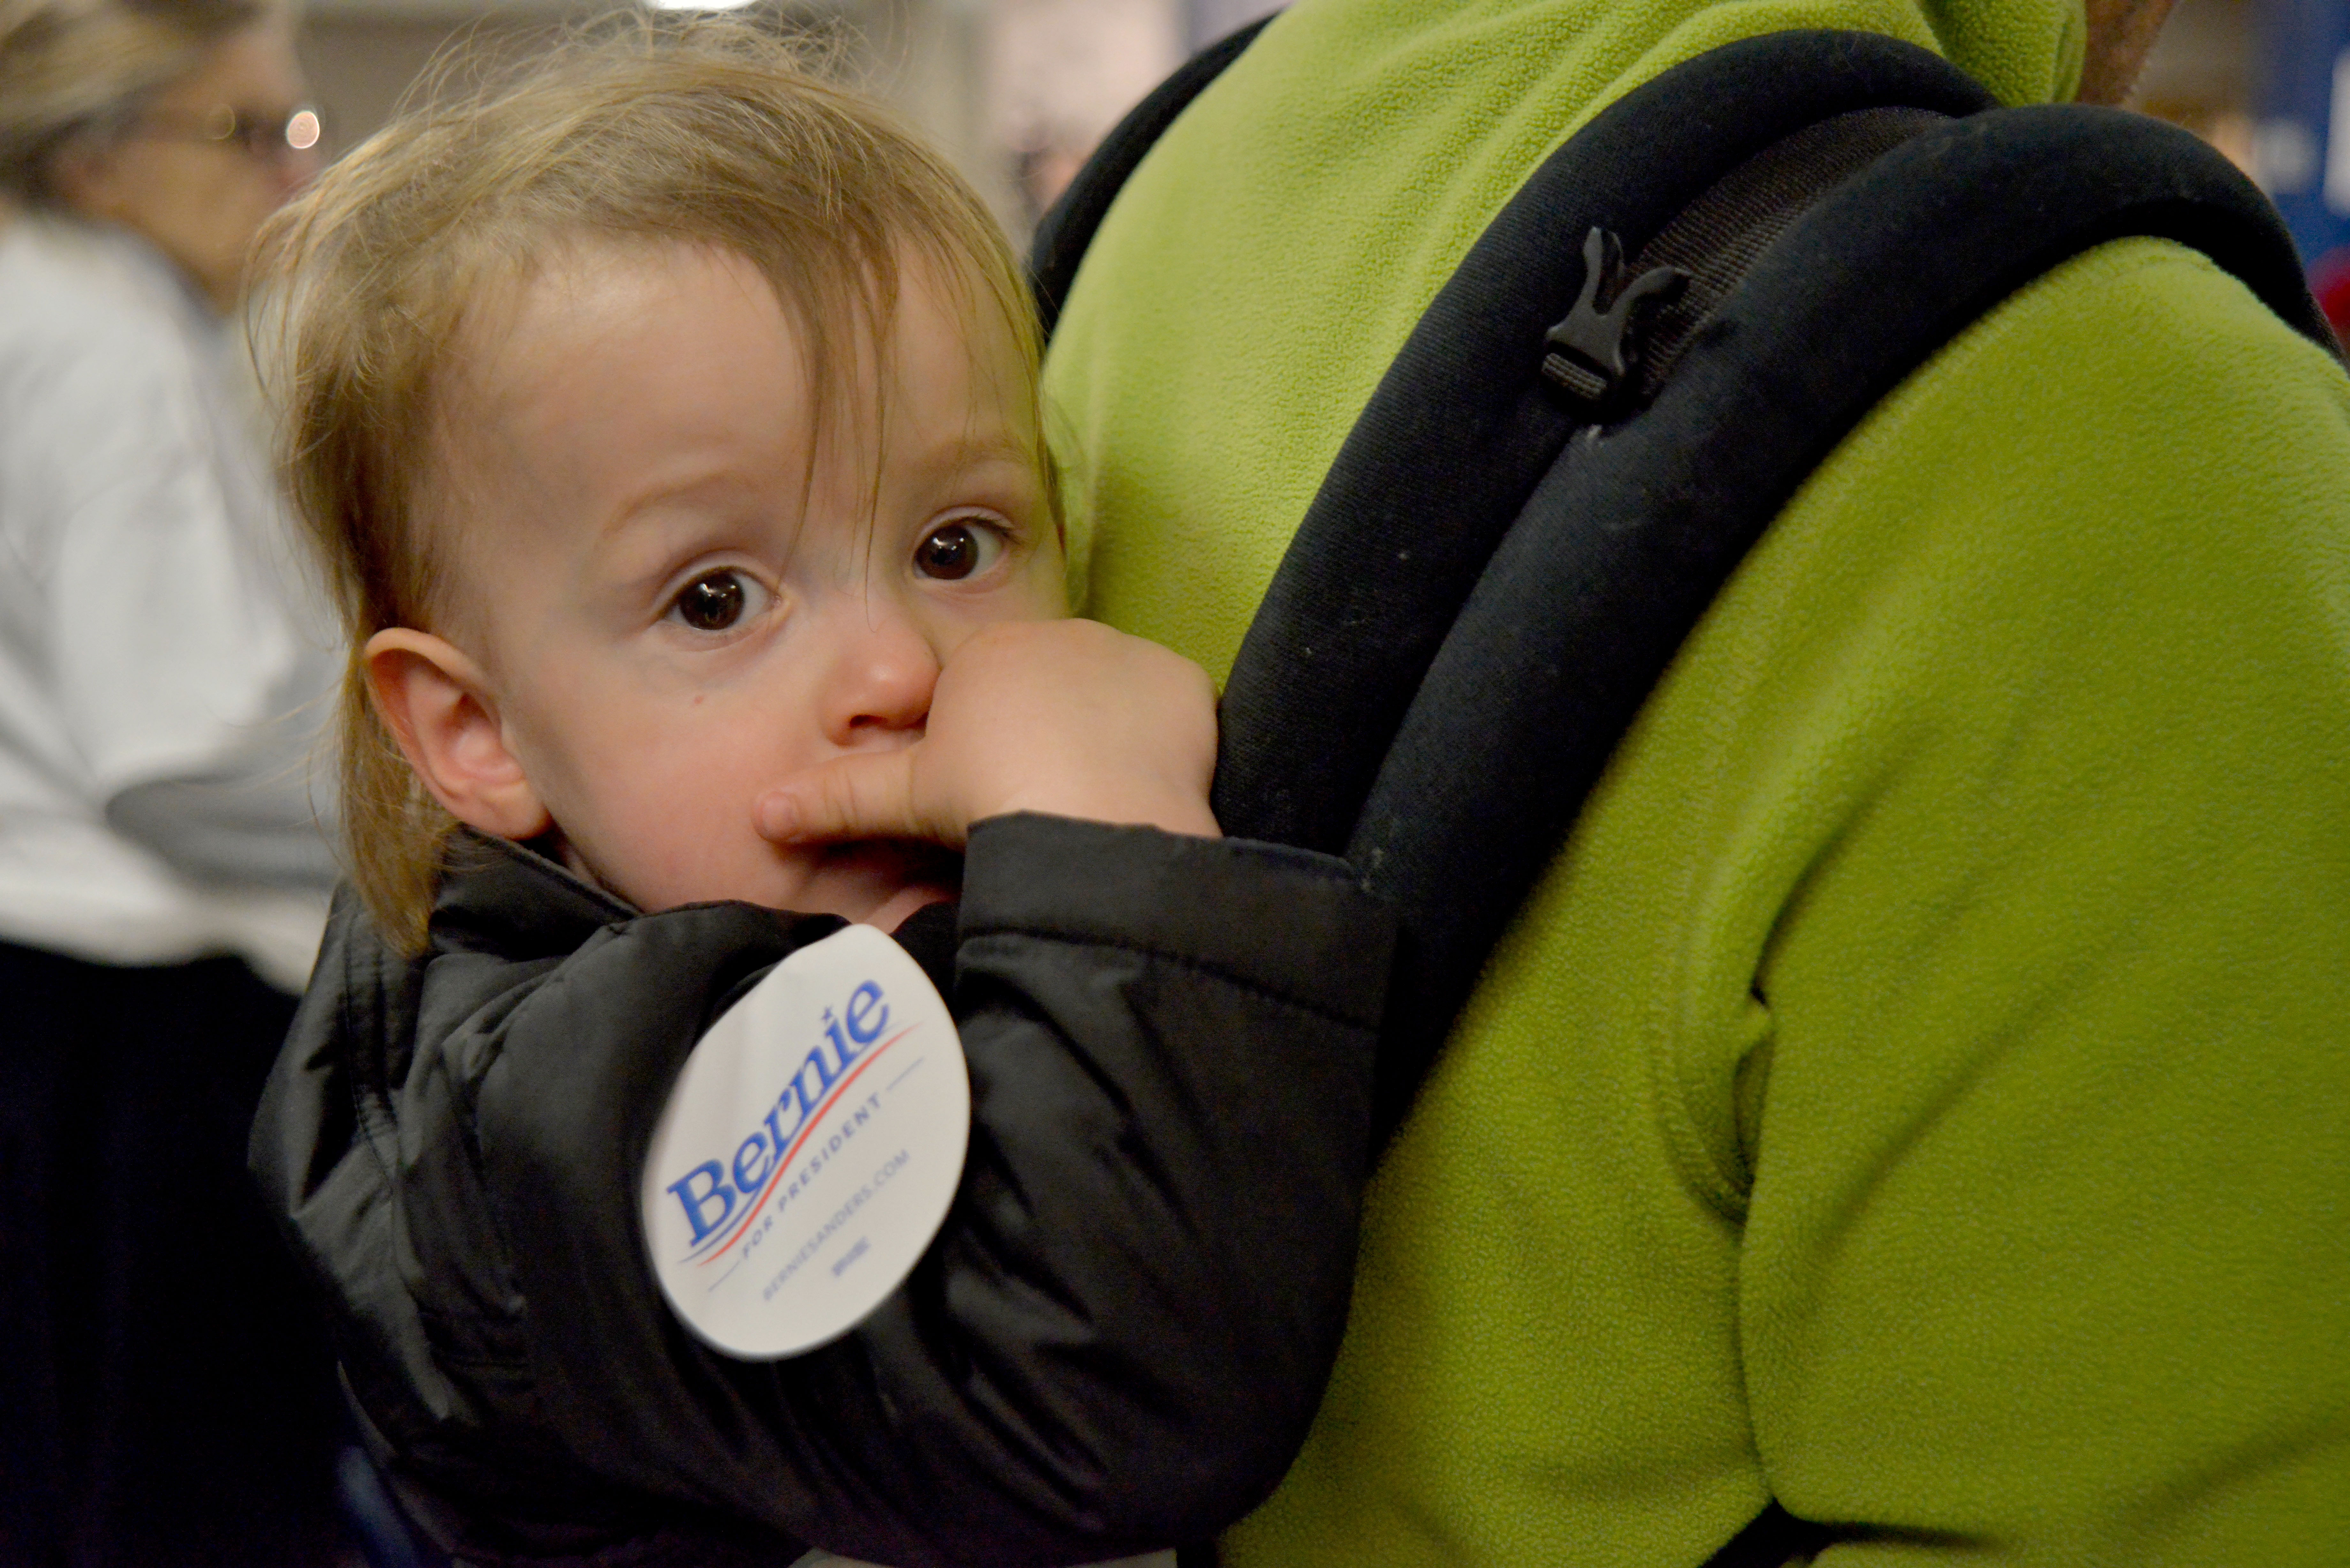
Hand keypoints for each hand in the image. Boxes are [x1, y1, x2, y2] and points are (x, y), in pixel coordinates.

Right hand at [755, 620, 1220, 847]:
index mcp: (987, 654)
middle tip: (1047, 803)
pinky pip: (1171, 710)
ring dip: (1104, 740)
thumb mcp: (904, 800)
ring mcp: (1125, 653)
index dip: (988, 748)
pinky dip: (1161, 745)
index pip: (985, 696)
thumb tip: (760, 812)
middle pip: (1049, 690)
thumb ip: (834, 799)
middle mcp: (1058, 634)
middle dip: (1047, 738)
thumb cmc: (988, 800)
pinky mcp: (1182, 682)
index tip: (994, 794)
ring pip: (1110, 700)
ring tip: (1094, 801)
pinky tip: (1146, 786)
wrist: (1087, 815)